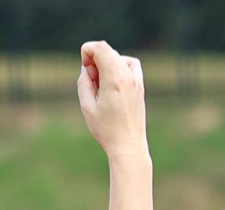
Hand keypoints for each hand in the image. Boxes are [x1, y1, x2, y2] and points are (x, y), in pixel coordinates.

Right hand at [76, 41, 147, 158]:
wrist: (129, 146)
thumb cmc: (106, 129)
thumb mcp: (87, 105)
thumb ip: (84, 81)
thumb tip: (87, 67)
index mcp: (114, 80)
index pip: (100, 47)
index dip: (87, 52)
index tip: (85, 70)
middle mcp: (128, 77)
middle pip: (108, 50)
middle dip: (94, 59)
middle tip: (93, 81)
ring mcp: (137, 81)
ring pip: (118, 56)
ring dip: (106, 63)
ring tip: (102, 83)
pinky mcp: (140, 87)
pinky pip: (131, 64)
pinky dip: (119, 66)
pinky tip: (113, 81)